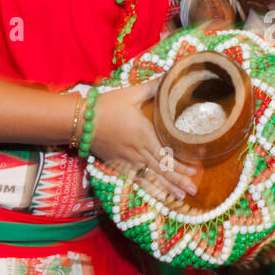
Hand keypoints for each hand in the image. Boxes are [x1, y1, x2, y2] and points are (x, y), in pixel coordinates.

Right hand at [89, 80, 198, 201]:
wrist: (79, 121)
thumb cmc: (105, 106)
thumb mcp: (130, 94)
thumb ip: (152, 88)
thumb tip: (169, 76)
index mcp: (143, 135)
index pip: (166, 153)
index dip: (181, 164)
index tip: (195, 170)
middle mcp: (138, 151)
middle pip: (162, 170)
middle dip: (179, 181)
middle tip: (194, 191)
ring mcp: (127, 161)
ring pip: (151, 178)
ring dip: (167, 188)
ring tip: (181, 198)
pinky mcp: (118, 165)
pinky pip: (136, 179)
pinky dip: (148, 189)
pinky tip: (158, 196)